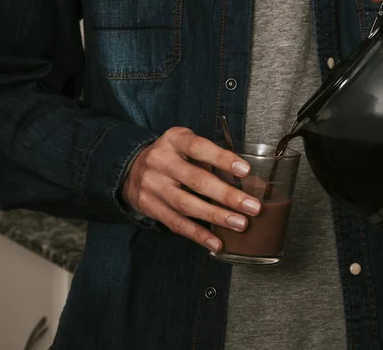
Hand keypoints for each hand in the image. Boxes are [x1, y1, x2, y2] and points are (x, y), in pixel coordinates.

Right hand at [122, 127, 260, 251]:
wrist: (130, 168)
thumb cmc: (172, 155)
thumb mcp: (187, 145)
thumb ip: (212, 158)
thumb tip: (251, 181)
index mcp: (174, 140)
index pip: (199, 148)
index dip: (223, 159)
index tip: (246, 170)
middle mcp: (161, 162)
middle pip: (196, 181)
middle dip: (227, 195)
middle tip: (252, 207)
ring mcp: (153, 186)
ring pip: (187, 205)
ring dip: (216, 216)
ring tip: (240, 224)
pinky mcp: (150, 207)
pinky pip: (176, 223)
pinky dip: (198, 234)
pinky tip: (216, 242)